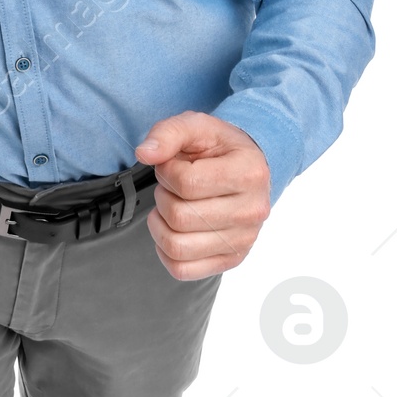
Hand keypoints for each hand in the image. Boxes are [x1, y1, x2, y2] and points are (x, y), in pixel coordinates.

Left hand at [133, 112, 270, 280]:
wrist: (248, 168)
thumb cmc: (220, 148)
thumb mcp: (196, 126)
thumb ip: (168, 133)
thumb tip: (145, 154)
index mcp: (249, 173)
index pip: (186, 183)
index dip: (166, 172)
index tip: (173, 165)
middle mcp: (252, 211)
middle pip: (180, 216)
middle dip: (163, 197)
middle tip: (173, 187)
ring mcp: (243, 240)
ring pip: (177, 247)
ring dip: (161, 225)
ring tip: (172, 207)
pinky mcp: (231, 259)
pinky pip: (182, 269)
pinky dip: (166, 251)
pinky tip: (173, 230)